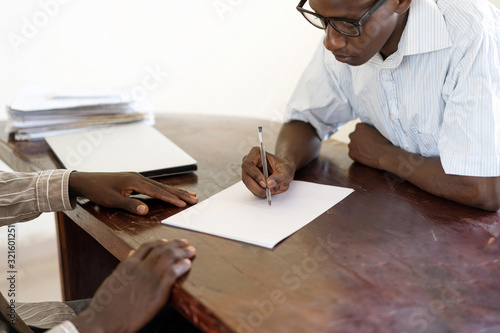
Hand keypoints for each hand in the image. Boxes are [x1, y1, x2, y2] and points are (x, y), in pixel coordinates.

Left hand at [69, 172, 197, 214]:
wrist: (86, 180)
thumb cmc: (98, 190)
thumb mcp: (112, 200)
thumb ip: (130, 205)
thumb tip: (146, 211)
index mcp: (135, 181)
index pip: (158, 192)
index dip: (171, 198)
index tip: (184, 204)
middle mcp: (139, 178)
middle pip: (163, 187)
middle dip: (180, 194)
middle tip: (195, 199)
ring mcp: (137, 178)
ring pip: (161, 186)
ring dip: (175, 192)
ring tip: (189, 195)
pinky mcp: (135, 181)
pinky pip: (155, 186)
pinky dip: (165, 190)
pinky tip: (170, 193)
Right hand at [72, 239, 195, 332]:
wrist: (103, 321)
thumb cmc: (106, 305)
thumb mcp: (113, 279)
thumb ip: (125, 266)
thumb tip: (133, 254)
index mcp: (128, 264)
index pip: (148, 246)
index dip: (161, 242)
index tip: (168, 242)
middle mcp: (140, 267)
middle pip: (162, 248)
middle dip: (176, 244)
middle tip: (185, 243)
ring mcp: (149, 277)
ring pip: (169, 256)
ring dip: (183, 252)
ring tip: (191, 250)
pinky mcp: (157, 290)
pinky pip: (173, 272)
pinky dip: (182, 266)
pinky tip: (188, 264)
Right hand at [241, 146, 294, 197]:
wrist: (284, 172)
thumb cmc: (283, 167)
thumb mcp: (286, 170)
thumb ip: (279, 176)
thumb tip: (269, 184)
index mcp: (256, 153)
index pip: (248, 165)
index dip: (255, 175)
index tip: (264, 184)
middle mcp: (249, 162)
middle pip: (246, 178)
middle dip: (258, 187)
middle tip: (268, 192)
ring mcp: (248, 173)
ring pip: (249, 186)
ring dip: (261, 191)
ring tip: (273, 189)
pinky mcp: (250, 181)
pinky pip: (253, 190)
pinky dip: (262, 193)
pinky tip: (270, 190)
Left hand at [348, 123, 393, 169]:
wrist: (384, 154)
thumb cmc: (383, 142)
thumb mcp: (377, 130)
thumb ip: (369, 129)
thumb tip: (368, 131)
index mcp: (360, 126)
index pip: (359, 128)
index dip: (364, 133)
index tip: (368, 137)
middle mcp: (353, 134)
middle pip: (354, 136)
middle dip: (359, 140)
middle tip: (367, 145)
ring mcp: (351, 144)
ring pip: (353, 145)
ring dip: (357, 147)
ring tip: (367, 151)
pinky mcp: (350, 153)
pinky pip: (353, 154)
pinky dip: (357, 155)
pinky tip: (365, 156)